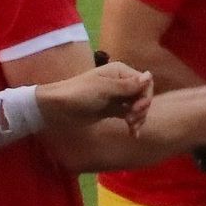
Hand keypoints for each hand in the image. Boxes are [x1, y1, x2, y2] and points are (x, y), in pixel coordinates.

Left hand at [36, 61, 153, 133]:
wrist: (55, 109)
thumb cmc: (78, 94)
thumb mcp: (104, 89)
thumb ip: (127, 85)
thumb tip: (151, 75)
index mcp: (120, 72)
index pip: (145, 83)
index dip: (145, 97)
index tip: (137, 110)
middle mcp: (121, 82)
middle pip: (143, 95)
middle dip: (142, 109)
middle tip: (132, 121)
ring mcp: (117, 96)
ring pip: (138, 106)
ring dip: (138, 118)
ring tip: (131, 128)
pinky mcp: (112, 109)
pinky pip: (129, 115)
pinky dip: (133, 123)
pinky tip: (133, 134)